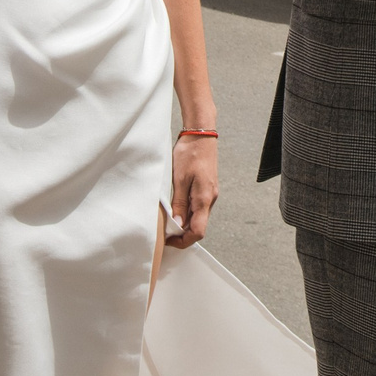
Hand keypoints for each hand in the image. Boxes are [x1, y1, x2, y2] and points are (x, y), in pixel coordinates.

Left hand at [166, 131, 219, 247]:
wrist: (200, 134)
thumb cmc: (190, 153)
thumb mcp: (179, 180)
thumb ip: (179, 204)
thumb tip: (178, 225)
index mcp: (204, 198)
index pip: (198, 232)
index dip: (183, 241)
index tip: (168, 240)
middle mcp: (210, 199)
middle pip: (199, 227)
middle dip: (182, 234)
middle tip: (165, 232)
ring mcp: (210, 193)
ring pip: (199, 218)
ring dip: (185, 223)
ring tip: (168, 220)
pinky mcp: (207, 188)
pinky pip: (199, 208)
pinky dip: (188, 213)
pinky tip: (177, 208)